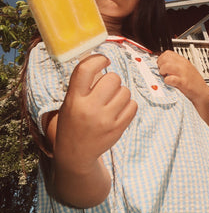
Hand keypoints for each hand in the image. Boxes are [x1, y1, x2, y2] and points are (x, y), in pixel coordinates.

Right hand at [54, 54, 137, 172]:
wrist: (75, 153)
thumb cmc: (74, 122)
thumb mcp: (70, 102)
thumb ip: (83, 84)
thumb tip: (101, 62)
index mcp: (74, 99)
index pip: (85, 69)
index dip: (98, 59)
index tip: (104, 60)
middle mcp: (89, 108)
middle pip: (112, 78)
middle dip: (112, 80)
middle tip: (106, 89)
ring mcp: (105, 119)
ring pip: (125, 91)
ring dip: (121, 93)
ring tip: (111, 102)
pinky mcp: (118, 128)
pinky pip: (133, 105)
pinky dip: (129, 104)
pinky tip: (119, 110)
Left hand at [157, 50, 208, 103]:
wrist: (202, 93)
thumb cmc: (193, 83)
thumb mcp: (185, 70)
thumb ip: (176, 66)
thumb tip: (163, 65)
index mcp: (183, 61)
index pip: (168, 53)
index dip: (161, 58)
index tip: (161, 64)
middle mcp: (183, 65)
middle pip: (165, 58)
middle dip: (160, 64)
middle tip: (162, 71)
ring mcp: (183, 73)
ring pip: (166, 66)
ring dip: (162, 71)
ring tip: (164, 76)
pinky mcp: (183, 82)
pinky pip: (170, 78)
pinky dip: (167, 81)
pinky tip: (169, 82)